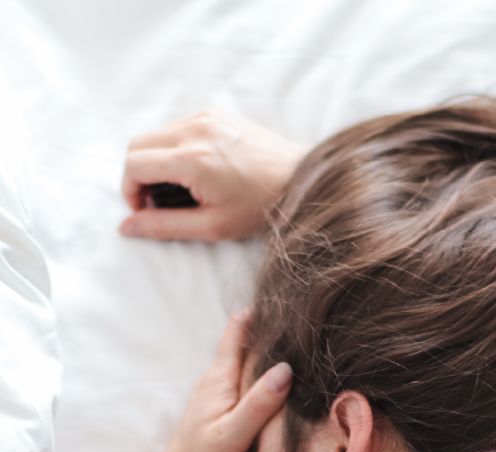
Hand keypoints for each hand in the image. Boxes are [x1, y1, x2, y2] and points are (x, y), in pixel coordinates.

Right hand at [119, 108, 308, 240]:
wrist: (302, 180)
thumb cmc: (263, 207)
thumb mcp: (213, 226)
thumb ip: (166, 226)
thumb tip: (127, 227)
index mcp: (191, 158)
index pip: (133, 164)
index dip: (130, 191)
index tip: (144, 211)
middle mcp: (195, 129)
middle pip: (137, 145)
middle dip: (138, 175)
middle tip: (157, 201)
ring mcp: (205, 116)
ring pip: (156, 134)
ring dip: (156, 161)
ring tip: (179, 189)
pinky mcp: (216, 113)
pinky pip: (178, 126)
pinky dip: (174, 147)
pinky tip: (195, 170)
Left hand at [148, 311, 292, 451]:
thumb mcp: (233, 435)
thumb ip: (258, 402)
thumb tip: (285, 369)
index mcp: (219, 379)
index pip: (237, 334)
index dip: (257, 314)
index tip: (283, 298)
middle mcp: (217, 381)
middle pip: (244, 344)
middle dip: (268, 328)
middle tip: (300, 313)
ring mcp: (219, 395)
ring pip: (247, 363)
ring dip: (267, 350)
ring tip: (297, 339)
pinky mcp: (223, 410)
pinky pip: (248, 382)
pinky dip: (264, 373)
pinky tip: (281, 379)